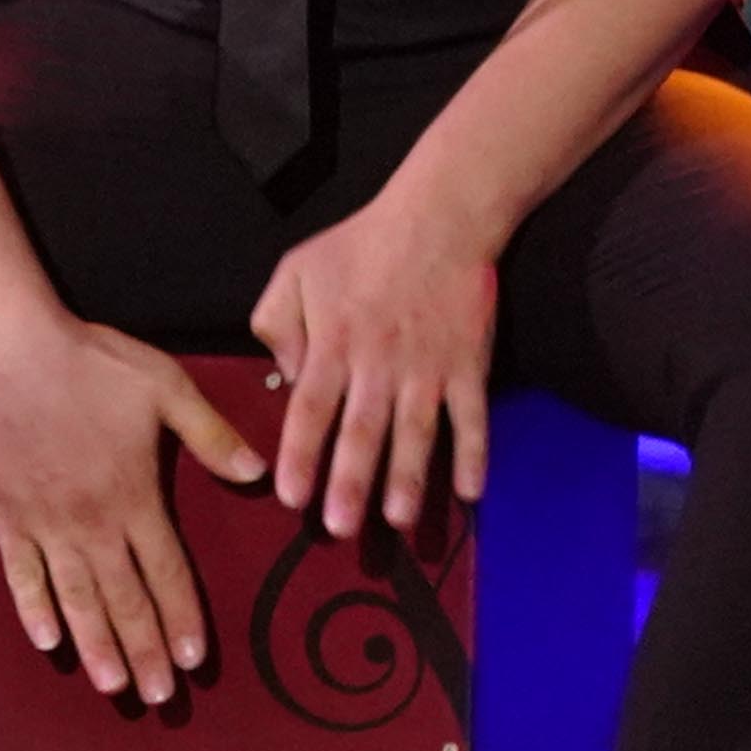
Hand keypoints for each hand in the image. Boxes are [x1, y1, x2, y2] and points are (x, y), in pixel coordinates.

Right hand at [0, 313, 266, 704]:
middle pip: (124, 599)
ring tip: (113, 685)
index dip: (182, 619)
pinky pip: (22, 573)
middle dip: (144, 650)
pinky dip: (34, 608)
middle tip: (158, 697)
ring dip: (96, 644)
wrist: (14, 351)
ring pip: (76, 596)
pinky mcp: (7, 515)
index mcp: (136, 497)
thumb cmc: (93, 365)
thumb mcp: (166, 387)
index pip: (167, 573)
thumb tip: (259, 474)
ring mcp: (47, 523)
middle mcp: (94, 522)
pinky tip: (48, 641)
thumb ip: (211, 435)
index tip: (193, 662)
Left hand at [248, 190, 499, 531]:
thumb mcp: (294, 272)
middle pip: (360, 432)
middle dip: (349, 484)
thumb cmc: (358, 247)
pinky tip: (470, 493)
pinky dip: (474, 455)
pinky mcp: (469, 366)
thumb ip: (276, 323)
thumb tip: (285, 378)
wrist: (437, 220)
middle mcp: (378, 363)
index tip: (290, 497)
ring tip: (396, 520)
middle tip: (340, 530)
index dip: (300, 454)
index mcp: (332, 343)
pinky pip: (473, 418)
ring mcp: (427, 367)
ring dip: (407, 479)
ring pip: (415, 433)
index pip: (309, 409)